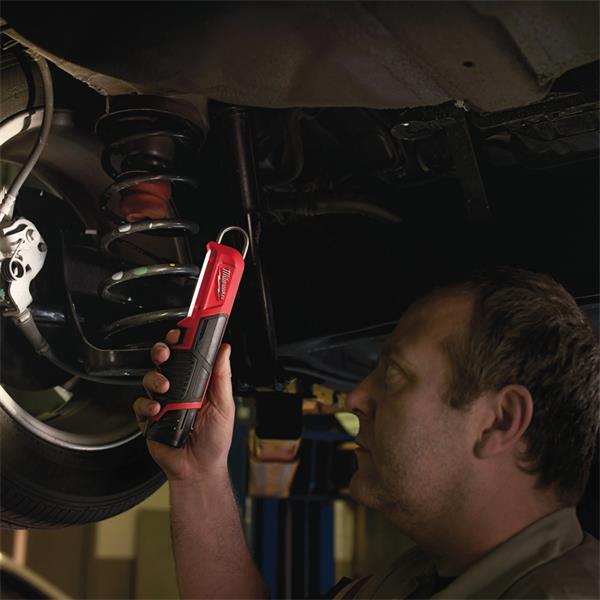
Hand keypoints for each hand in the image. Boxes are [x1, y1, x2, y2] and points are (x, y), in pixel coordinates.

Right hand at [132, 329, 235, 481]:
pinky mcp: (149, 418)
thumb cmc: (215, 439)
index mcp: (198, 382)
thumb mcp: (224, 405)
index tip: (185, 326)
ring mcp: (163, 402)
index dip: (185, 338)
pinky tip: (157, 410)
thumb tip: (225, 349)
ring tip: (166, 389)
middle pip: (166, 360)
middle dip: (164, 350)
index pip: (189, 353)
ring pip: (151, 377)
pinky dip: (146, 404)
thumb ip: (221, 376)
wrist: (199, 469)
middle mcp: (180, 388)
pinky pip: (140, 403)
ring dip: (156, 379)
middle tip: (167, 351)